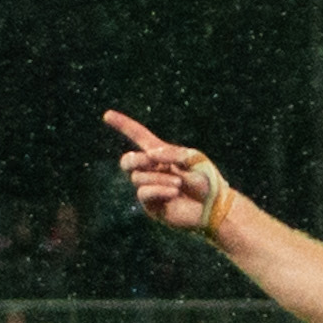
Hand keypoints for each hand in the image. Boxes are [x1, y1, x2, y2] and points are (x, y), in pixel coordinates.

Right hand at [103, 110, 233, 235]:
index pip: (138, 136)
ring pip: (138, 178)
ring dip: (158, 177)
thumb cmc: (208, 181)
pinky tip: (174, 192)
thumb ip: (172, 153)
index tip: (107, 115)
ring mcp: (151, 188)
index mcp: (161, 154)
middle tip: (153, 161)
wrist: (215, 207)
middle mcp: (152, 171)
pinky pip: (143, 193)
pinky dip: (158, 189)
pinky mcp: (152, 206)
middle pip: (127, 161)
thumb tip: (151, 155)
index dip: (123, 125)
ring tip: (179, 183)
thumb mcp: (193, 158)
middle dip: (136, 159)